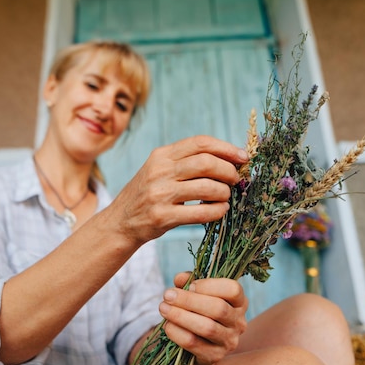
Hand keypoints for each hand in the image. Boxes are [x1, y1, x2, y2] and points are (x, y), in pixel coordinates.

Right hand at [111, 135, 247, 243]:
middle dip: (228, 170)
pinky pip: (200, 212)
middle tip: (236, 180)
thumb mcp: (159, 170)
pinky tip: (221, 210)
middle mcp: (159, 171)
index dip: (226, 148)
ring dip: (224, 192)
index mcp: (161, 155)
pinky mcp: (163, 217)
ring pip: (207, 187)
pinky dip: (217, 211)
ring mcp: (160, 194)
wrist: (120, 222)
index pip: (200, 143)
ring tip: (226, 197)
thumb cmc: (149, 194)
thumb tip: (229, 158)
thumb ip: (186, 162)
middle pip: (206, 163)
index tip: (243, 157)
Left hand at [159, 272, 248, 364]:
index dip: (210, 285)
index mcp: (239, 302)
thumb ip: (190, 282)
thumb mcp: (198, 294)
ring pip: (207, 327)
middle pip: (218, 308)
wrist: (200, 346)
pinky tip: (167, 325)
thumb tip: (180, 278)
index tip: (189, 285)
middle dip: (189, 300)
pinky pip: (194, 344)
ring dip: (180, 316)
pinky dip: (177, 333)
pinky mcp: (215, 356)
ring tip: (163, 308)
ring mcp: (229, 341)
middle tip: (167, 295)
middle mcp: (239, 322)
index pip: (233, 289)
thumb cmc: (200, 312)